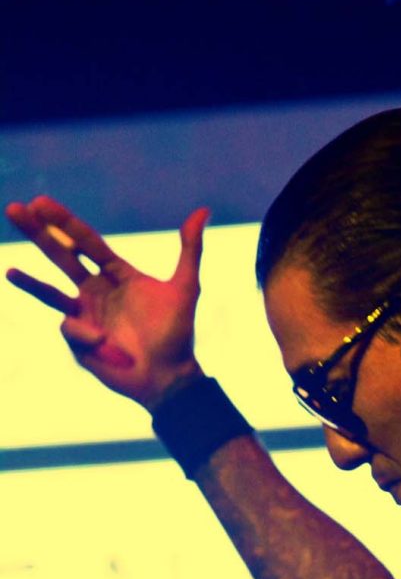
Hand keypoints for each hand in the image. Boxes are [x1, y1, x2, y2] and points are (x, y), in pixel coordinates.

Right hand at [5, 196, 210, 408]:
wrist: (169, 376)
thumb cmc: (178, 334)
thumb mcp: (185, 288)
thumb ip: (190, 249)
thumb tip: (202, 211)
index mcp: (117, 275)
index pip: (86, 242)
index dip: (64, 222)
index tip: (42, 202)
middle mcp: (97, 291)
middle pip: (61, 257)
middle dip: (38, 234)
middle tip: (15, 209)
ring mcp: (85, 316)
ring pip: (51, 292)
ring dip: (30, 281)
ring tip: (9, 270)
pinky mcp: (79, 341)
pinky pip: (71, 329)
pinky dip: (87, 333)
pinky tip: (105, 342)